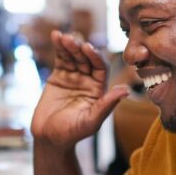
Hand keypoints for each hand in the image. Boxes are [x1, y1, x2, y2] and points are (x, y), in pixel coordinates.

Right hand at [31, 31, 128, 148]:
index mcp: (99, 90)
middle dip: (79, 49)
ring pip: (73, 57)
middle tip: (72, 40)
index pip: (100, 68)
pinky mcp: (59, 76)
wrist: (49, 138)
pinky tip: (56, 36)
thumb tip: (126, 90)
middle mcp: (88, 81)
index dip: (95, 56)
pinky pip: (61, 59)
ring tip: (62, 37)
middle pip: (86, 59)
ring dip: (69, 45)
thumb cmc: (72, 134)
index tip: (87, 48)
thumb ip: (107, 105)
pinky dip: (59, 47)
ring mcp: (74, 77)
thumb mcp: (91, 121)